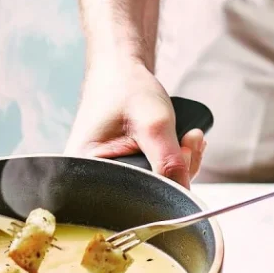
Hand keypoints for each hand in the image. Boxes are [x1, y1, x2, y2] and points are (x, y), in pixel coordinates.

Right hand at [65, 61, 205, 187]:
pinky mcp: (125, 174)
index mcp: (85, 175)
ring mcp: (110, 180)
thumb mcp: (152, 124)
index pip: (132, 200)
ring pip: (156, 190)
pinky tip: (181, 143)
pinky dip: (175, 164)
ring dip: (181, 165)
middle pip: (146, 198)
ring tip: (187, 137)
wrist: (119, 72)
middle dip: (177, 172)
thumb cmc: (125, 90)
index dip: (165, 182)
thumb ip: (168, 161)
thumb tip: (184, 195)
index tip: (184, 154)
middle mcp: (92, 183)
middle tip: (188, 142)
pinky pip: (157, 180)